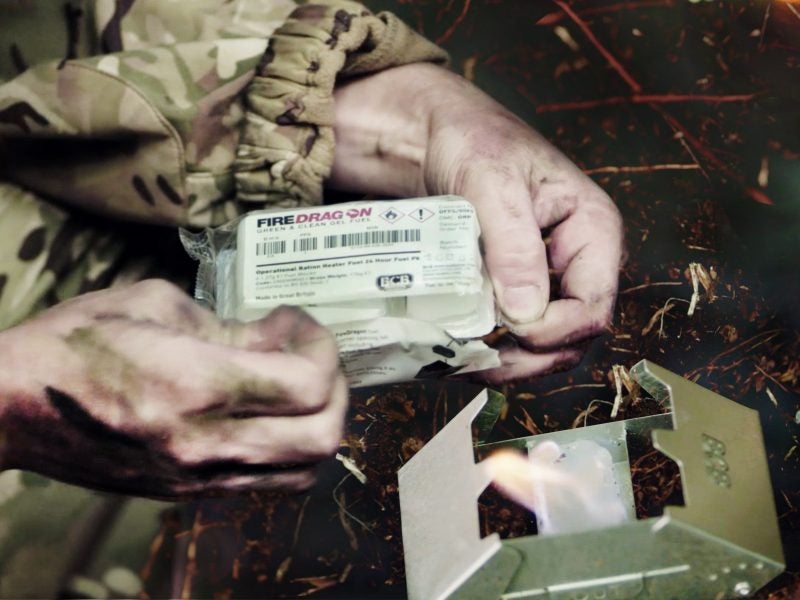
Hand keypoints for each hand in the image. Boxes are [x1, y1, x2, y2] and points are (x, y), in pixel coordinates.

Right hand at [0, 280, 346, 497]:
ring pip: (304, 470)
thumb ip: (225, 324)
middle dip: (336, 386)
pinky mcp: (188, 494)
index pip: (306, 383)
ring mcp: (198, 476)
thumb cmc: (72, 344)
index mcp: (194, 384)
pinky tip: (268, 416)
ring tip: (298, 387)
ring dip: (320, 423)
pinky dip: (289, 450)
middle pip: (322, 434)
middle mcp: (205, 442)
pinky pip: (267, 482)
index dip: (320, 345)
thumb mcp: (151, 306)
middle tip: (312, 353)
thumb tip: (273, 339)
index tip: (294, 320)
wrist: (10, 408)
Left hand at [330, 63, 622, 380]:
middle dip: (529, 358)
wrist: (437, 136)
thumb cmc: (473, 141)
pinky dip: (490, 350)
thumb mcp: (492, 182)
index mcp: (592, 230)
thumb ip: (513, 244)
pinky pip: (514, 335)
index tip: (506, 331)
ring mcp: (546, 279)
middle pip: (572, 336)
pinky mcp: (514, 289)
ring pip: (544, 345)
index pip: (592, 305)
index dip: (554, 332)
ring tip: (462, 361)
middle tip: (477, 362)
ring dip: (508, 362)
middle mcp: (577, 262)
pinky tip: (458, 350)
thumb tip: (526, 314)